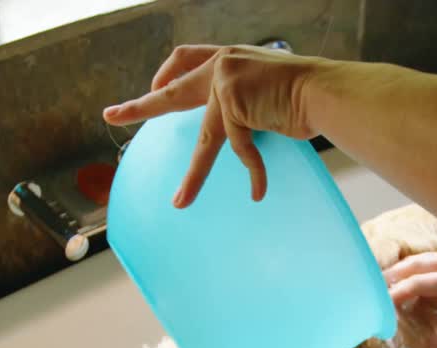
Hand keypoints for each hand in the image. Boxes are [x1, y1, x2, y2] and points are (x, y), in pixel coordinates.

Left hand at [103, 45, 324, 207]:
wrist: (325, 91)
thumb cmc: (310, 95)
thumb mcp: (271, 87)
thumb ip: (249, 96)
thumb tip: (243, 121)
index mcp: (229, 57)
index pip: (186, 56)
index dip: (166, 73)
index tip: (153, 87)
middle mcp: (223, 65)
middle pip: (171, 92)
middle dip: (139, 108)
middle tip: (112, 116)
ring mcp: (225, 83)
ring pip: (206, 140)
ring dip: (195, 177)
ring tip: (180, 201)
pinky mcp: (233, 105)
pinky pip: (238, 149)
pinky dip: (253, 173)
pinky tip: (257, 192)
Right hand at [385, 253, 436, 347]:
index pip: (417, 283)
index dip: (395, 295)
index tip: (381, 308)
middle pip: (414, 265)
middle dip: (391, 278)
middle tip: (373, 293)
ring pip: (423, 259)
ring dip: (403, 270)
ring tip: (387, 286)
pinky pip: (434, 260)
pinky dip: (417, 268)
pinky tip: (415, 280)